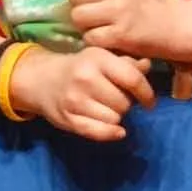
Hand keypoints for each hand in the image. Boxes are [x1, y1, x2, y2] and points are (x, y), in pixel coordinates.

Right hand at [9, 44, 155, 141]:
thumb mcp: (102, 58)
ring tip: (108, 108)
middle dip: (127, 104)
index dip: (147, 94)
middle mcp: (86, 78)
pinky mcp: (68, 119)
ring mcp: (75, 100)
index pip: (133, 79)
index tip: (149, 102)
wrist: (42, 79)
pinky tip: (117, 130)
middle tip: (118, 100)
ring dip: (116, 117)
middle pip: (125, 103)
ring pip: (114, 119)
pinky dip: (111, 133)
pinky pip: (99, 133)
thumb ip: (126, 62)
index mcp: (97, 59)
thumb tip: (147, 65)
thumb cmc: (80, 67)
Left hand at [67, 0, 191, 60]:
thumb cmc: (153, 5)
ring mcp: (118, 12)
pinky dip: (94, 40)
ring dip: (83, 25)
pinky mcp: (120, 35)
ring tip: (96, 27)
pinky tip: (106, 39)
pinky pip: (90, 37)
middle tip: (89, 13)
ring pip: (78, 16)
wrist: (178, 27)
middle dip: (78, 5)